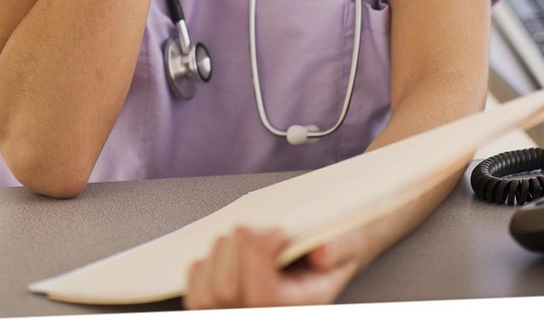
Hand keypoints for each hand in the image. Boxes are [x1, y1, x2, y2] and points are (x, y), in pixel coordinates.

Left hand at [183, 227, 362, 309]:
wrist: (326, 256)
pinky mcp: (219, 309)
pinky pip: (194, 290)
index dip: (260, 254)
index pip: (259, 296)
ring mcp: (239, 316)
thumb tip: (321, 253)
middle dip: (241, 245)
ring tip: (249, 242)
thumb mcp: (349, 241)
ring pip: (206, 293)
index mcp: (299, 310)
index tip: (281, 232)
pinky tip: (231, 254)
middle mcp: (265, 318)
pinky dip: (206, 263)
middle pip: (225, 290)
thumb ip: (340, 246)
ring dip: (223, 251)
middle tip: (266, 232)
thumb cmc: (335, 249)